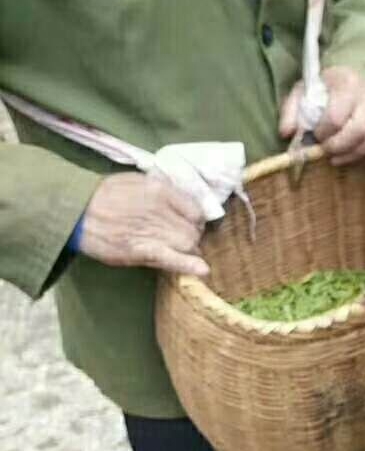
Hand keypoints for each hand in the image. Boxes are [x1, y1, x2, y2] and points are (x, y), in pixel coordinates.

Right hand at [79, 173, 208, 278]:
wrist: (76, 210)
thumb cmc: (105, 194)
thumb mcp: (136, 181)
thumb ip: (162, 190)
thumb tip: (185, 201)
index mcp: (160, 190)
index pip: (195, 210)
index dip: (195, 219)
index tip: (189, 223)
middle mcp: (160, 209)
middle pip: (192, 230)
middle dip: (191, 236)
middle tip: (178, 238)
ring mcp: (151, 230)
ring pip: (186, 244)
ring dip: (186, 249)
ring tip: (174, 249)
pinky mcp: (141, 250)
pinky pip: (172, 258)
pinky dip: (188, 265)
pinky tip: (201, 269)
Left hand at [279, 67, 364, 164]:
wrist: (354, 73)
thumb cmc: (327, 85)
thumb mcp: (304, 90)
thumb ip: (292, 111)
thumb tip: (286, 133)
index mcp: (345, 84)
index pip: (336, 117)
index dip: (324, 133)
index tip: (316, 135)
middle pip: (357, 131)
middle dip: (338, 146)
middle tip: (326, 151)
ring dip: (352, 153)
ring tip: (336, 157)